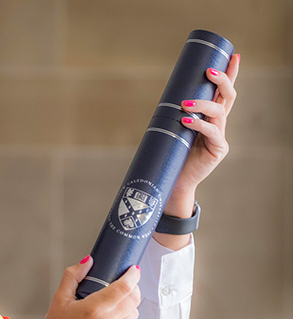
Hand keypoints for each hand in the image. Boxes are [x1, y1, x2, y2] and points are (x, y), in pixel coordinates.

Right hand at [11, 256, 141, 318]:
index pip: (124, 287)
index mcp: (94, 309)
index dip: (132, 276)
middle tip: (126, 283)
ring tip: (117, 302)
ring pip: (134, 314)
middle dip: (133, 288)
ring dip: (130, 304)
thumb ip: (73, 276)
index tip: (132, 270)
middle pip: (133, 300)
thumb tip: (88, 261)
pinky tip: (113, 318)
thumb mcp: (59, 299)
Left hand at [164, 53, 240, 215]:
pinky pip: (212, 133)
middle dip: (222, 80)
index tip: (234, 55)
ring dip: (202, 104)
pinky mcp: (218, 149)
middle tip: (208, 71)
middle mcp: (219, 123)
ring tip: (185, 103)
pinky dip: (199, 125)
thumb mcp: (174, 127)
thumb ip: (176, 112)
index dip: (231, 73)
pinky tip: (186, 121)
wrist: (174, 179)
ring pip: (219, 112)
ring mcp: (220, 136)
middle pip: (228, 96)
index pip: (223, 90)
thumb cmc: (173, 152)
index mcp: (211, 115)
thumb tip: (168, 91)